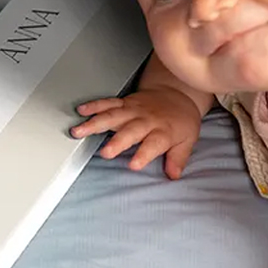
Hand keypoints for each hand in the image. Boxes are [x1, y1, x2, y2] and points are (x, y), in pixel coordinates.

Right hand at [70, 88, 201, 178]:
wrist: (177, 92)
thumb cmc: (180, 120)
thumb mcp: (188, 140)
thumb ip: (178, 158)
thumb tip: (173, 175)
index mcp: (163, 131)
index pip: (153, 144)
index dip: (143, 154)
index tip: (133, 165)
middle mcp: (145, 120)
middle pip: (130, 131)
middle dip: (117, 142)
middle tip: (105, 153)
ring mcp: (133, 110)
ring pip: (113, 115)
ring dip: (95, 123)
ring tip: (79, 131)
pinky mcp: (124, 102)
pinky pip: (107, 103)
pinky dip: (93, 106)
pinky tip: (81, 111)